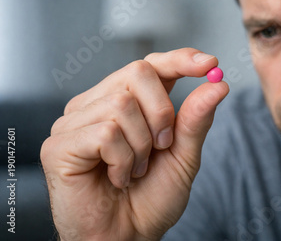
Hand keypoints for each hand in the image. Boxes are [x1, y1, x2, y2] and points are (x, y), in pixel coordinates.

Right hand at [41, 48, 229, 240]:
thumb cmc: (151, 198)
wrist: (127, 238)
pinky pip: (104, 133)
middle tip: (161, 147)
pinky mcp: (59, 144)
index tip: (209, 63)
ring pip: (121, 104)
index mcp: (129, 102)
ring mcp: (75, 122)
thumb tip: (218, 84)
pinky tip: (118, 178)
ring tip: (135, 169)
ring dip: (142, 145)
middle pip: (138, 72)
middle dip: (162, 113)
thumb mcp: (184, 156)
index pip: (151, 65)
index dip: (179, 59)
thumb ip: (196, 119)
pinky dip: (123, 160)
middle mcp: (99, 104)